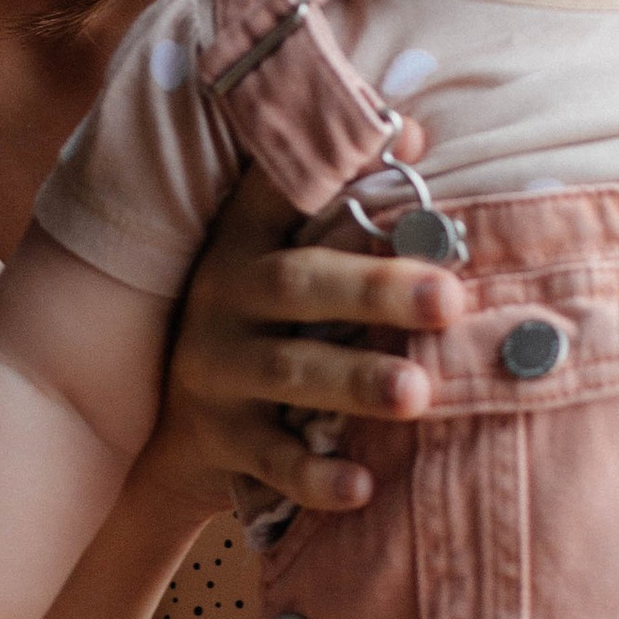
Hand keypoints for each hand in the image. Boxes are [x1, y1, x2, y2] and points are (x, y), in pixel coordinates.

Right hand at [147, 144, 466, 526]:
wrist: (168, 437)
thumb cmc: (262, 329)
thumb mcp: (279, 264)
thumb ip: (336, 207)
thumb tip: (414, 131)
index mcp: (246, 243)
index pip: (283, 190)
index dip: (340, 163)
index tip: (409, 140)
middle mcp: (224, 298)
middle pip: (300, 284)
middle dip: (376, 287)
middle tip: (449, 297)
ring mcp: (217, 372)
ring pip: (289, 372)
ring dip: (356, 380)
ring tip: (416, 393)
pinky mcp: (222, 441)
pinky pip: (273, 460)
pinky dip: (316, 475)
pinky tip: (362, 486)